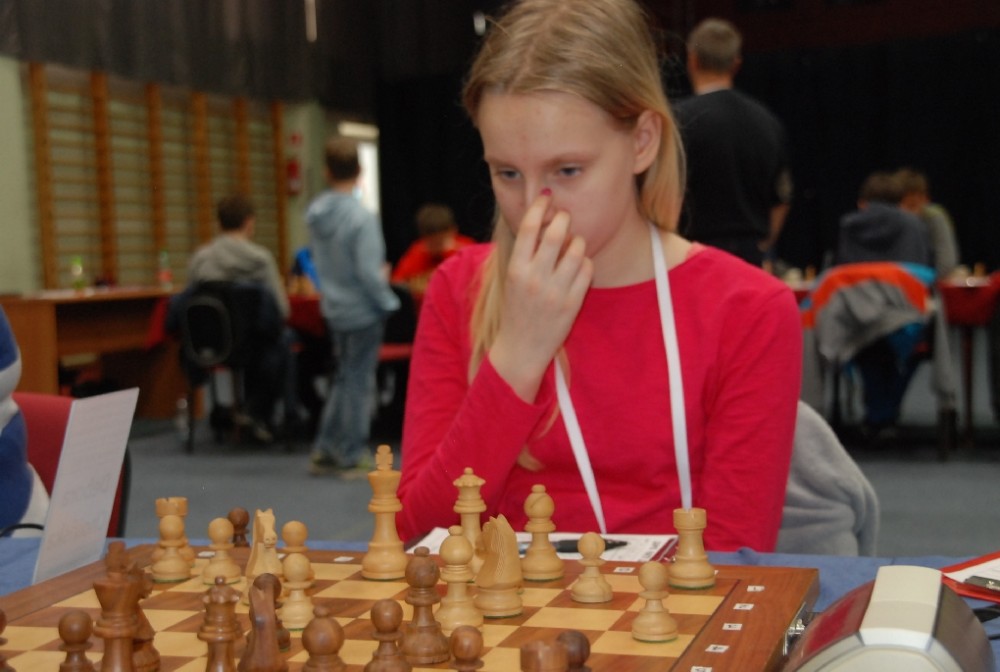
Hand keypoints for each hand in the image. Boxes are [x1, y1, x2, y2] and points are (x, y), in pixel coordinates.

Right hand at [488, 193, 592, 401]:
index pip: (529, 228)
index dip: (539, 206)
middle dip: (563, 218)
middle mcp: (535, 278)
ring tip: (573, 244)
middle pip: (556, 234)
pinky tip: (579, 265)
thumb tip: (544, 220)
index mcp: (516, 269)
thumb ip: (526, 253)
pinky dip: (585, 261)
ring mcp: (555, 291)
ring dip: (577, 240)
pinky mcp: (572, 303)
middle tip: (564, 217)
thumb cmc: (517, 309)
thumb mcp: (514, 278)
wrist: (521, 347)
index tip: (545, 198)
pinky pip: (587, 269)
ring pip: (577, 249)